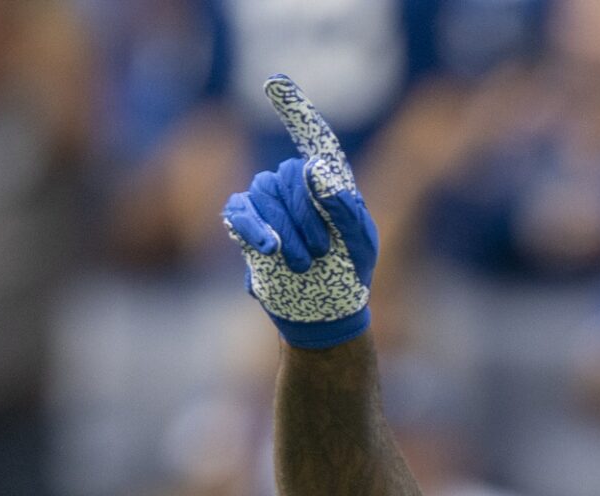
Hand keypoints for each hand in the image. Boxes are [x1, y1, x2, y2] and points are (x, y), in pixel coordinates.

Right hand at [221, 76, 379, 348]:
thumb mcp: (361, 243)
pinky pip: (238, 211)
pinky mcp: (245, 223)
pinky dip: (252, 228)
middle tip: (321, 252)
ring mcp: (267, 201)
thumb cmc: (349, 272)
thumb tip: (316, 169)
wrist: (323, 310)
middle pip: (289, 175)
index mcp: (329, 182)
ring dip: (285, 231)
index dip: (294, 110)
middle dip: (307, 215)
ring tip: (303, 262)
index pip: (313, 138)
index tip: (274, 81)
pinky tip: (268, 248)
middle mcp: (295, 183)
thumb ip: (345, 207)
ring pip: (264, 194)